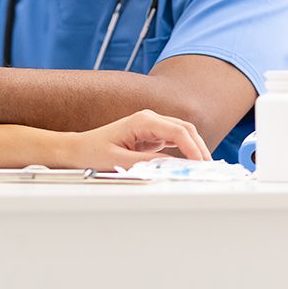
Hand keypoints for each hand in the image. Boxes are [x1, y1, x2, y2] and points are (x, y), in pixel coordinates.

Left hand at [65, 110, 212, 170]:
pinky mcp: (151, 135)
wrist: (79, 149)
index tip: (201, 164)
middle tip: (208, 169)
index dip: (193, 148)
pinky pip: (175, 140)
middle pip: (185, 129)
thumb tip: (172, 166)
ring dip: (194, 149)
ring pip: (183, 133)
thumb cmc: (93, 152)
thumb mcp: (119, 161)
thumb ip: (146, 163)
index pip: (177, 131)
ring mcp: (151, 126)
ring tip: (203, 168)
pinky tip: (191, 163)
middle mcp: (149, 119)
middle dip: (199, 148)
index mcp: (142, 120)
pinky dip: (185, 150)